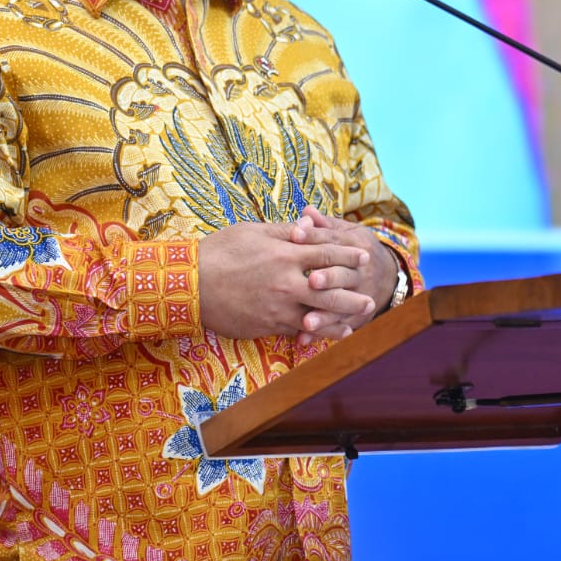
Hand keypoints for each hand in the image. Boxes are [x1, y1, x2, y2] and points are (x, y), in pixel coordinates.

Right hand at [197, 219, 374, 340]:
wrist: (190, 285)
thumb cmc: (219, 251)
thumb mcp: (252, 232)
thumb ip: (283, 231)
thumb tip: (307, 225)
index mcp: (284, 253)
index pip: (326, 253)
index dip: (348, 255)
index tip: (364, 257)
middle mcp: (286, 282)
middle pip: (330, 290)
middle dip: (352, 294)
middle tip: (370, 299)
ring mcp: (278, 307)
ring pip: (318, 316)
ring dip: (339, 320)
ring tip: (355, 322)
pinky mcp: (267, 325)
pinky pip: (297, 331)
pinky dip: (314, 334)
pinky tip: (325, 336)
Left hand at [288, 206, 398, 345]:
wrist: (389, 275)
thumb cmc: (356, 249)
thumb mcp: (347, 232)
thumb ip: (325, 225)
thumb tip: (306, 212)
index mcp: (355, 245)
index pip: (333, 239)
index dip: (314, 236)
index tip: (294, 235)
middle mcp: (360, 270)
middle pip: (343, 273)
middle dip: (328, 278)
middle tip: (311, 281)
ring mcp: (361, 295)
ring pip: (342, 305)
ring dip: (325, 314)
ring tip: (307, 321)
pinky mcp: (357, 315)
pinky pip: (340, 326)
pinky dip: (323, 334)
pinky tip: (304, 339)